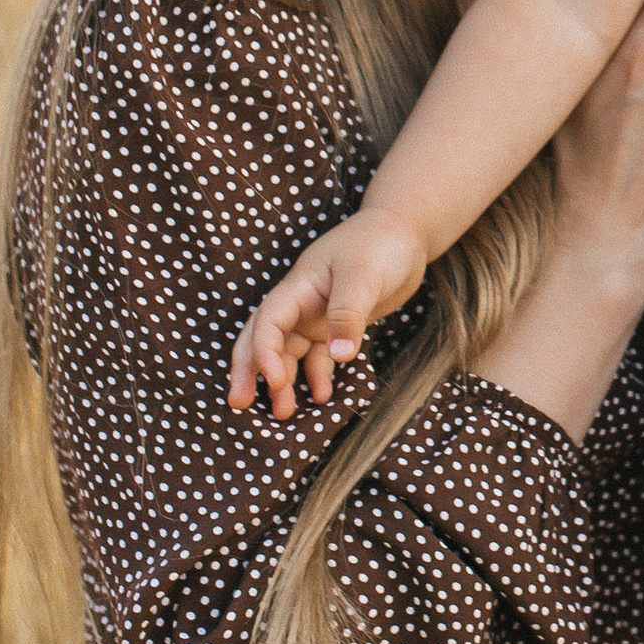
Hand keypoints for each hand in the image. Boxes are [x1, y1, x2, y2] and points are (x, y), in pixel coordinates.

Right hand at [228, 201, 432, 418]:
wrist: (404, 231)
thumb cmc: (379, 242)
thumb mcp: (364, 276)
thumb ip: (349, 315)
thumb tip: (340, 356)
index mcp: (299, 287)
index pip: (269, 322)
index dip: (264, 352)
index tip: (275, 380)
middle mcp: (301, 303)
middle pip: (265, 339)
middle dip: (249, 370)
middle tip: (239, 404)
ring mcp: (317, 315)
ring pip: (290, 352)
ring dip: (284, 380)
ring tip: (283, 412)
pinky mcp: (337, 325)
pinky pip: (319, 355)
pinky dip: (317, 374)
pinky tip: (322, 395)